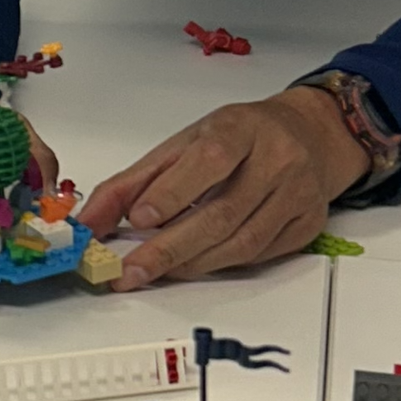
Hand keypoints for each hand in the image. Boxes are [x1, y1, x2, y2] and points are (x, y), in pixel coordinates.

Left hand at [83, 87, 367, 290]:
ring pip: (243, 242)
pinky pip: (259, 256)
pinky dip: (221, 264)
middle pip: (223, 212)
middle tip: (132, 270)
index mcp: (242, 129)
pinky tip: (195, 264)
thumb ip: (135, 181)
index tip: (139, 218)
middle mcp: (277, 160)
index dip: (174, 191)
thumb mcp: (185, 143)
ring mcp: (298, 195)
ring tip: (155, 272)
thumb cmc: (240, 137)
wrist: (309, 135)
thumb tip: (90, 221)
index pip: (210, 160)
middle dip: (171, 247)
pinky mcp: (308, 225)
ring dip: (193, 263)